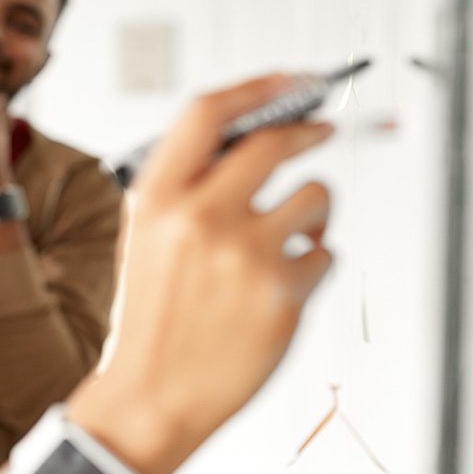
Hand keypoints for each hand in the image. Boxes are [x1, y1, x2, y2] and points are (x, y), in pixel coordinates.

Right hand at [70, 74, 334, 473]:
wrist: (151, 393)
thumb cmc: (151, 317)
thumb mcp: (145, 237)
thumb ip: (187, 187)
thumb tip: (249, 137)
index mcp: (155, 197)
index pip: (207, 113)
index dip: (255, 87)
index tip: (288, 79)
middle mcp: (199, 216)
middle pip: (274, 141)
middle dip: (309, 130)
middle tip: (321, 130)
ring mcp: (243, 253)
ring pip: (316, 197)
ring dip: (315, 212)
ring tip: (294, 237)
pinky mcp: (282, 291)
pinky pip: (326, 254)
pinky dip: (314, 265)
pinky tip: (281, 288)